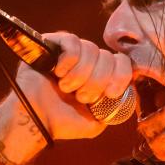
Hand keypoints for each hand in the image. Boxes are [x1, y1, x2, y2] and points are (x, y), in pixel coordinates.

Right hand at [0, 31, 132, 152]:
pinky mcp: (54, 43)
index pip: (123, 63)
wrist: (36, 120)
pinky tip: (58, 73)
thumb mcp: (96, 122)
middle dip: (96, 81)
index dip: (121, 76)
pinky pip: (73, 42)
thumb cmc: (63, 123)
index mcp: (101, 76)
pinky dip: (69, 61)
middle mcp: (89, 62)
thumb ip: (114, 109)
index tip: (111, 93)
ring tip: (66, 88)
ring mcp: (72, 52)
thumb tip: (129, 93)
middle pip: (108, 57)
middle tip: (81, 97)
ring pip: (91, 49)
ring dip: (80, 75)